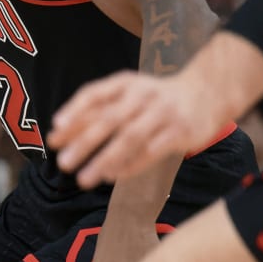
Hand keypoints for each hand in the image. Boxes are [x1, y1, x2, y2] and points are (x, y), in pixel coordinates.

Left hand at [48, 70, 221, 188]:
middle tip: (63, 163)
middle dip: (84, 143)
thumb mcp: (128, 92)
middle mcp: (144, 95)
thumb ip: (96, 107)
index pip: (94, 95)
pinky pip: (151, 151)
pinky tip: (110, 176)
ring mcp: (163, 113)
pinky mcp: (180, 132)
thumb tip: (58, 130)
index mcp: (125, 83)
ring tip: (83, 179)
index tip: (54, 133)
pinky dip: (129, 165)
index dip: (73, 113)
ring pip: (130, 138)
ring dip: (104, 160)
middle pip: (109, 119)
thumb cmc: (154, 97)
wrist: (208, 92)